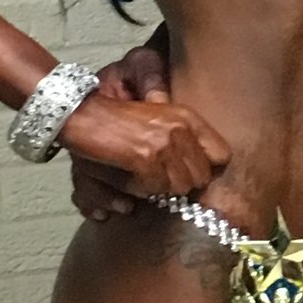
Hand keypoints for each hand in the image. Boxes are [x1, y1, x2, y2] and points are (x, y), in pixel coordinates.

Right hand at [60, 51, 222, 214]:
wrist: (80, 113)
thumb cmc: (116, 118)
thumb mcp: (157, 116)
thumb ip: (185, 135)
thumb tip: (213, 164)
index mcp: (187, 117)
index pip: (221, 155)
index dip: (205, 169)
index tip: (186, 172)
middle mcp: (181, 129)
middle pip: (200, 179)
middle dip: (179, 184)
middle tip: (154, 177)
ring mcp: (164, 143)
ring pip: (178, 189)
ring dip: (157, 189)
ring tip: (138, 176)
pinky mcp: (145, 158)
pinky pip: (153, 190)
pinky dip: (138, 190)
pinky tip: (125, 177)